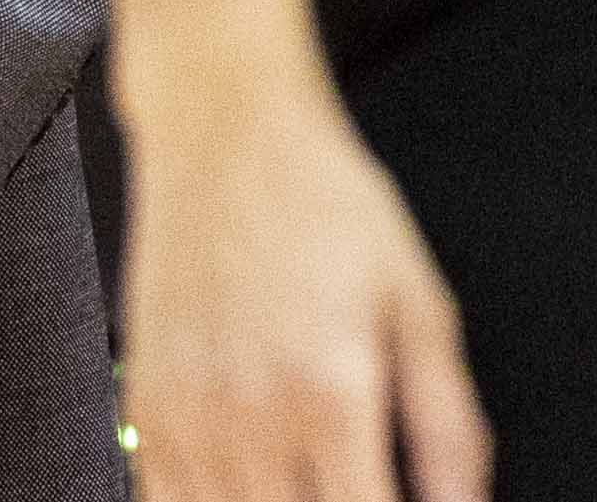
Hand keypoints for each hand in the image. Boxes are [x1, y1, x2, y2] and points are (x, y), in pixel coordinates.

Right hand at [115, 86, 487, 501]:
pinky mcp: (144, 402)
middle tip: (356, 483)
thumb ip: (452, 427)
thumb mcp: (420, 307)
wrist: (223, 130)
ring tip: (308, 482)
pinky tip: (248, 487)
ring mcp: (187, 413)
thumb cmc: (321, 202)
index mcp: (332, 392)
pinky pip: (165, 501)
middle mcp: (252, 413)